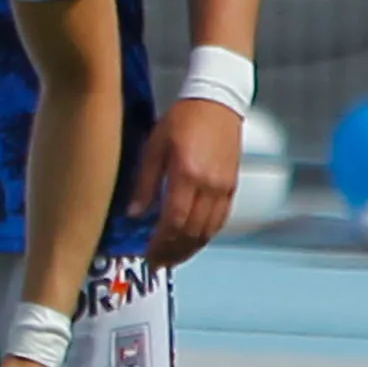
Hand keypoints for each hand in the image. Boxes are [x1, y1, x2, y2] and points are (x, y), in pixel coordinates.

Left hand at [147, 102, 245, 265]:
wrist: (217, 103)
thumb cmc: (181, 120)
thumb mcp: (153, 147)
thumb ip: (144, 183)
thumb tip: (134, 214)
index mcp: (187, 175)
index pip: (173, 221)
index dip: (160, 243)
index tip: (147, 255)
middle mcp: (210, 186)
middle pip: (192, 231)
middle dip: (174, 252)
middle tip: (157, 263)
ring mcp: (225, 188)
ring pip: (209, 230)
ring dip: (190, 249)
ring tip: (172, 259)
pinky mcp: (232, 187)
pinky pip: (220, 220)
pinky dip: (205, 235)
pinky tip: (192, 241)